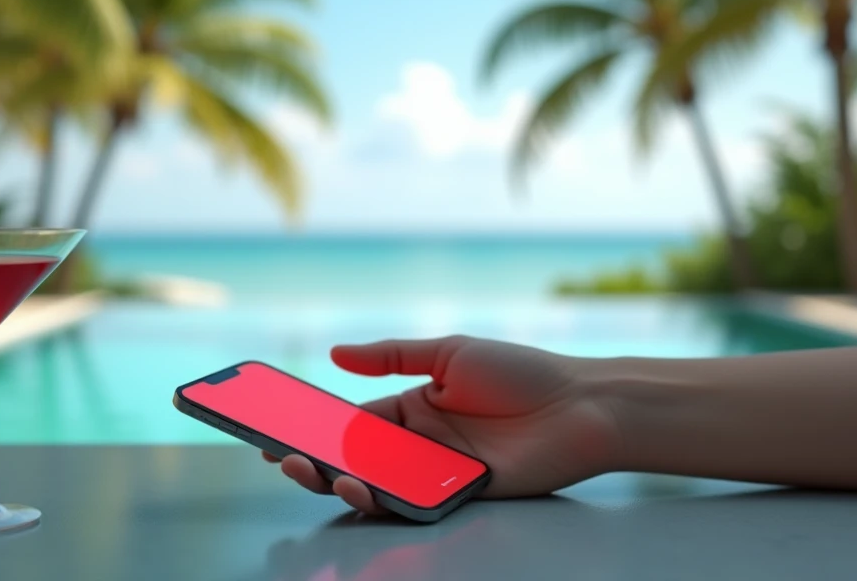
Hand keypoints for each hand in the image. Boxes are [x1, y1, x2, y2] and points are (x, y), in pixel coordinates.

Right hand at [263, 335, 623, 514]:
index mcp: (413, 407)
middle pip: (357, 459)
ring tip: (321, 473)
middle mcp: (420, 444)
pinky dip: (383, 501)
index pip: (353, 422)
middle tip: (285, 458)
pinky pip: (413, 504)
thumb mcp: (450, 352)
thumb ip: (392, 354)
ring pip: (378, 486)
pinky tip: (362, 489)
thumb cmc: (519, 372)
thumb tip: (334, 353)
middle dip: (316, 461)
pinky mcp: (460, 497)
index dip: (315, 427)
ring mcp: (438, 473)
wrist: (580, 405)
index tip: (276, 429)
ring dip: (342, 483)